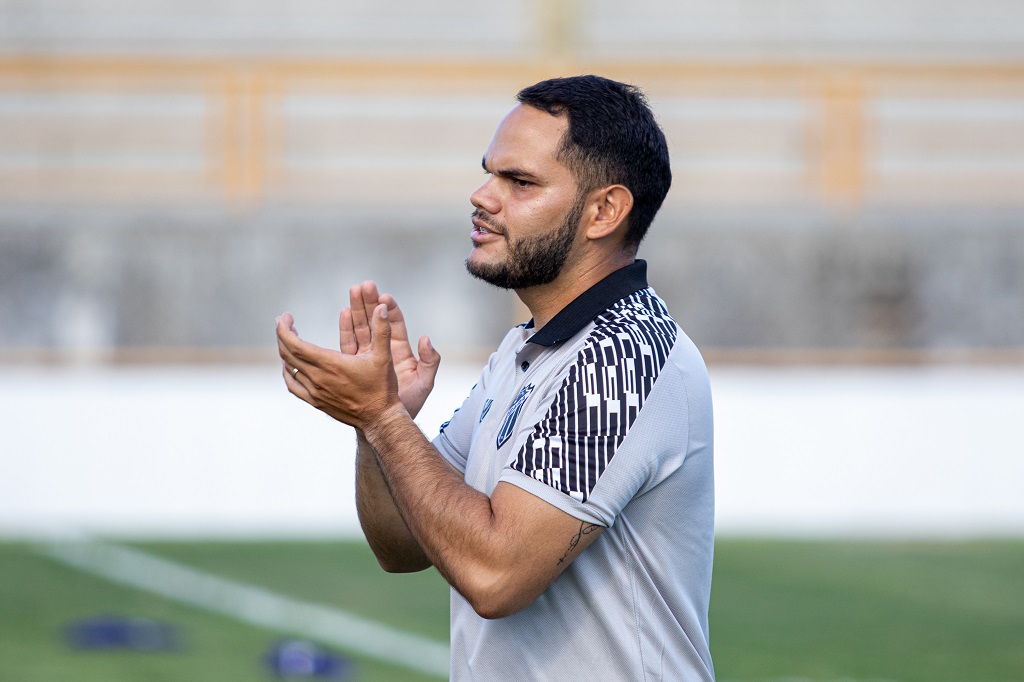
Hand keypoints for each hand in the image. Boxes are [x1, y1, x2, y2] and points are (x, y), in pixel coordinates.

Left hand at [277, 306, 402, 430]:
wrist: (379, 418)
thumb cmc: (382, 387)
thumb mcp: (384, 357)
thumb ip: (382, 331)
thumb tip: (381, 307)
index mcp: (330, 364)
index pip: (294, 344)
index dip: (284, 328)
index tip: (285, 317)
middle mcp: (317, 378)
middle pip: (287, 354)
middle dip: (283, 334)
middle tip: (285, 322)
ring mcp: (314, 392)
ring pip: (289, 368)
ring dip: (285, 351)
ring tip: (289, 339)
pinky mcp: (315, 402)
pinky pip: (293, 385)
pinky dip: (288, 372)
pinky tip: (290, 365)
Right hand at [340, 281, 439, 418]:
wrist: (386, 424)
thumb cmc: (408, 405)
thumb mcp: (424, 383)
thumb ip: (429, 362)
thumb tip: (426, 340)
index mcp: (401, 353)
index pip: (395, 326)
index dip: (390, 311)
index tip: (384, 297)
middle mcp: (383, 352)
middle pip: (376, 322)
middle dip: (370, 303)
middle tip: (364, 285)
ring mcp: (367, 357)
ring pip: (361, 329)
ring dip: (357, 310)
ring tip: (352, 291)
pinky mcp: (354, 365)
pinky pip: (349, 344)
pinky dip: (346, 328)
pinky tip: (343, 313)